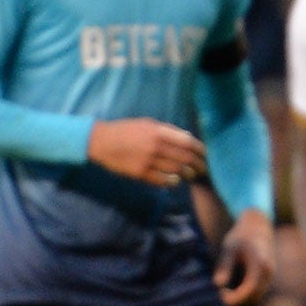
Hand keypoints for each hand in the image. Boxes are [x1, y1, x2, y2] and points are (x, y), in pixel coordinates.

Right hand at [88, 117, 206, 186]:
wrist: (100, 141)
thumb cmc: (126, 130)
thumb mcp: (147, 123)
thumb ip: (168, 130)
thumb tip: (188, 137)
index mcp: (159, 132)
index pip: (188, 143)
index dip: (200, 150)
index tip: (205, 154)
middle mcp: (155, 146)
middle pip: (186, 158)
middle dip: (198, 165)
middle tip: (202, 168)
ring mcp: (148, 161)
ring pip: (177, 171)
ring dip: (188, 174)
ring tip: (191, 175)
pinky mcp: (140, 173)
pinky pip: (163, 181)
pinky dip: (173, 182)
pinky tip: (175, 180)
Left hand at [214, 208, 274, 305]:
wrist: (258, 226)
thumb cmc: (241, 236)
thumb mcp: (229, 249)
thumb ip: (224, 267)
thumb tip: (217, 285)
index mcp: (260, 265)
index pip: (249, 290)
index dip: (235, 297)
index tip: (220, 294)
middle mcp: (269, 272)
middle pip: (254, 297)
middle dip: (237, 300)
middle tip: (220, 292)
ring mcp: (270, 275)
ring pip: (257, 295)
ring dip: (242, 298)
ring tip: (225, 291)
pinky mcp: (268, 276)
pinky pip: (258, 291)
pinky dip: (246, 293)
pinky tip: (232, 288)